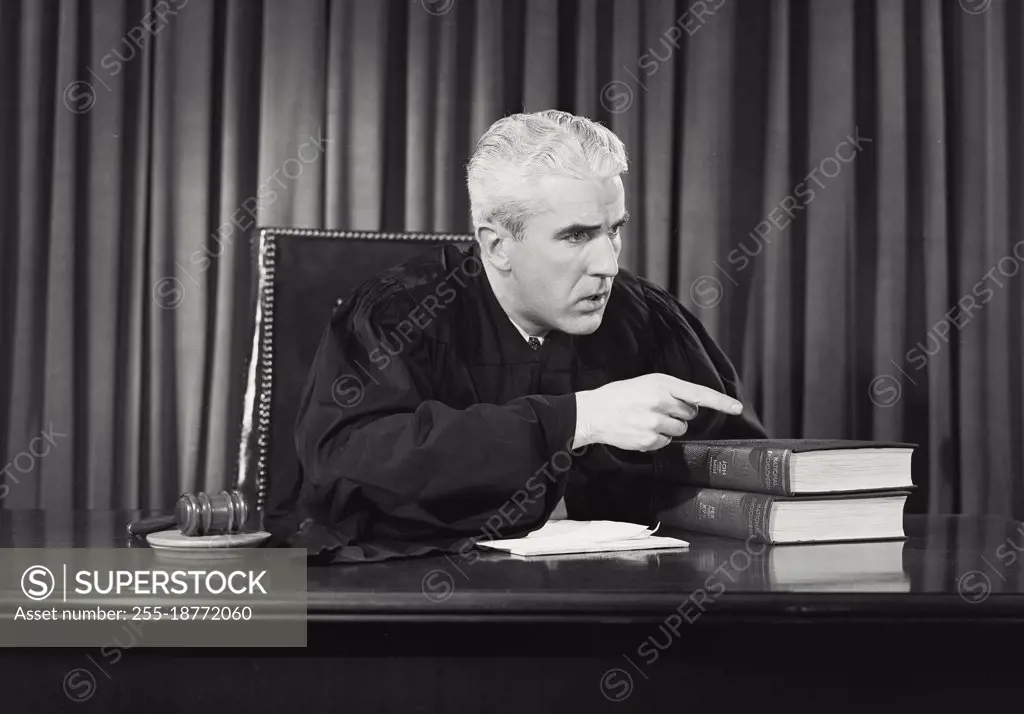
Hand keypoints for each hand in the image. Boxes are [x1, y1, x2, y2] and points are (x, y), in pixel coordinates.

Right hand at [573, 373, 742, 451]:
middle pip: (690, 414)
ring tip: (647, 420)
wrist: (592, 413)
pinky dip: (656, 439)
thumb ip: (670, 391)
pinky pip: (666, 443)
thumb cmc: (618, 396)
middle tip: (658, 410)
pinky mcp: (649, 440)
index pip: (699, 394)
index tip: (736, 407)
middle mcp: (661, 402)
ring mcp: (655, 423)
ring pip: (680, 430)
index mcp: (661, 384)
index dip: (720, 402)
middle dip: (679, 413)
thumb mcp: (645, 383)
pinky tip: (641, 431)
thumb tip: (693, 405)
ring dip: (669, 427)